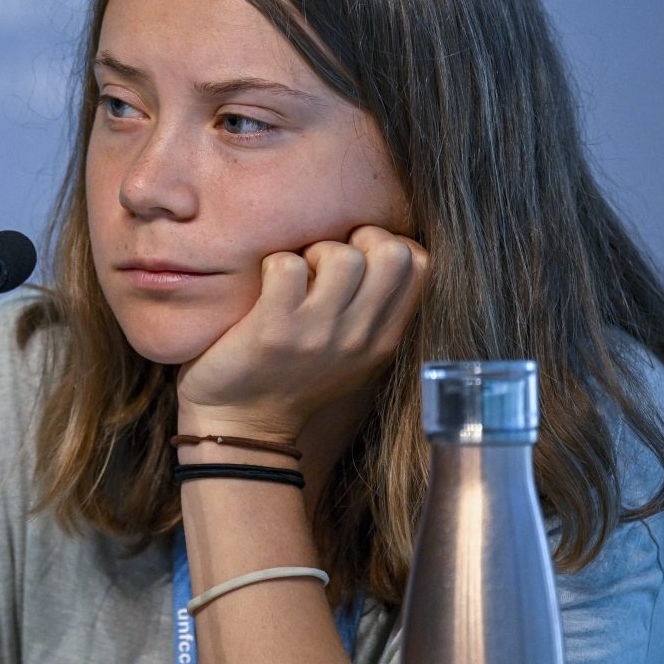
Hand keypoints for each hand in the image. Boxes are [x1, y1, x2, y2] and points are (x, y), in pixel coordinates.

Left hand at [176, 225, 427, 442]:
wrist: (242, 424)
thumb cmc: (294, 377)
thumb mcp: (352, 357)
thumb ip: (375, 313)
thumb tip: (386, 249)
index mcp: (381, 342)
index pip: (420, 266)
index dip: (391, 244)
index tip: (361, 256)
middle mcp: (357, 338)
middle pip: (393, 254)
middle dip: (360, 239)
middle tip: (329, 258)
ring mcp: (317, 334)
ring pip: (342, 256)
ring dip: (315, 251)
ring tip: (298, 273)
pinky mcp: (274, 329)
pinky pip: (288, 266)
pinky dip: (274, 264)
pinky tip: (267, 284)